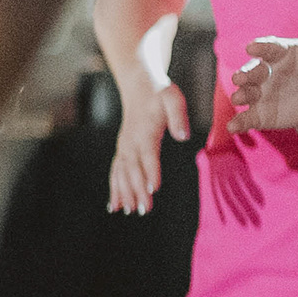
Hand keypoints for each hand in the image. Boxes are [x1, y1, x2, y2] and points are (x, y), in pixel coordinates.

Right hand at [104, 75, 188, 213]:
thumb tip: (183, 136)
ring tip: (127, 211)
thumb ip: (178, 116)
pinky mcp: (122, 149)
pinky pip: (116, 171)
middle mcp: (131, 141)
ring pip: (121, 173)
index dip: (150, 172)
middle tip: (143, 210)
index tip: (153, 189)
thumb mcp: (173, 98)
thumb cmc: (160, 93)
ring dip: (124, 193)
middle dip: (137, 190)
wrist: (139, 85)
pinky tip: (115, 205)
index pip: (148, 155)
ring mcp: (124, 146)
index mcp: (145, 131)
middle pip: (133, 169)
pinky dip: (114, 187)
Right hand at [228, 25, 297, 133]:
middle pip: (251, 71)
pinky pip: (246, 118)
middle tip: (240, 78)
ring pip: (245, 93)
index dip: (260, 47)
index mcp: (277, 53)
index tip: (252, 47)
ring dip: (241, 95)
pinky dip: (238, 123)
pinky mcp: (259, 113)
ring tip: (239, 98)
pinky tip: (233, 127)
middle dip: (244, 74)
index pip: (268, 47)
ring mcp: (258, 92)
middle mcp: (263, 71)